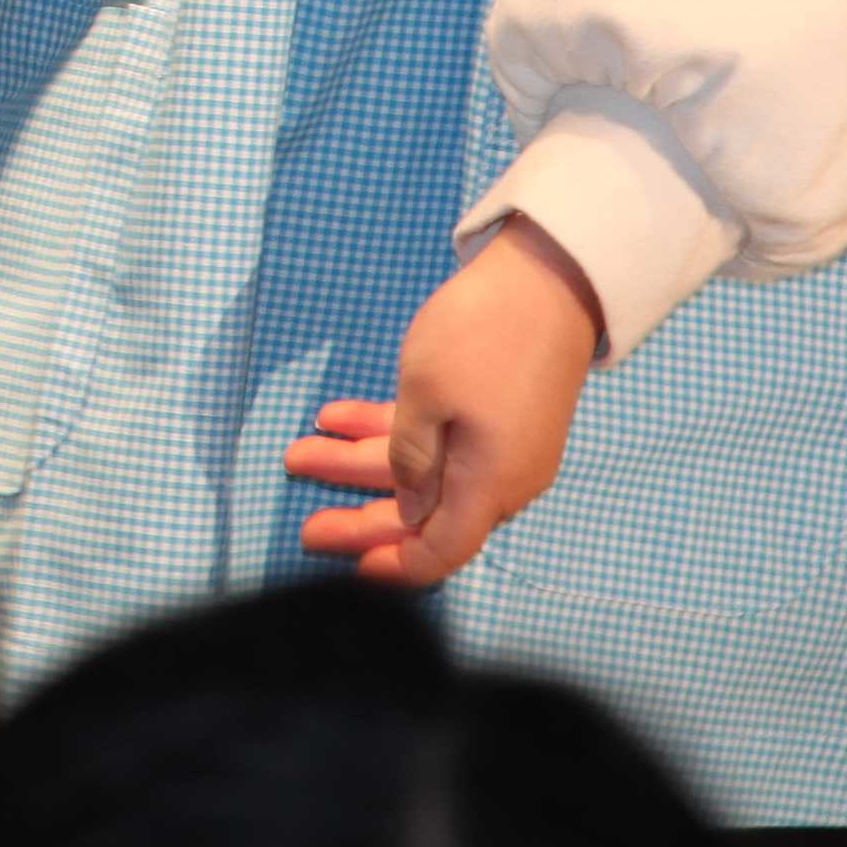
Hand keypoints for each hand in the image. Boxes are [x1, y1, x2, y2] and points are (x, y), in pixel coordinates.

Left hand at [286, 218, 605, 585]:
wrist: (548, 278)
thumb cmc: (480, 339)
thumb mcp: (424, 398)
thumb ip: (411, 460)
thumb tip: (412, 511)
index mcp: (489, 486)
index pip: (441, 551)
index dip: (395, 564)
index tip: (350, 568)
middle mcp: (501, 477)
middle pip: (423, 514)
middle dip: (360, 519)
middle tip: (305, 525)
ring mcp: (499, 444)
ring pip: (422, 469)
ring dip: (360, 462)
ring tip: (298, 451)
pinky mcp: (494, 412)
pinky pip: (436, 435)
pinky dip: (388, 429)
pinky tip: (334, 415)